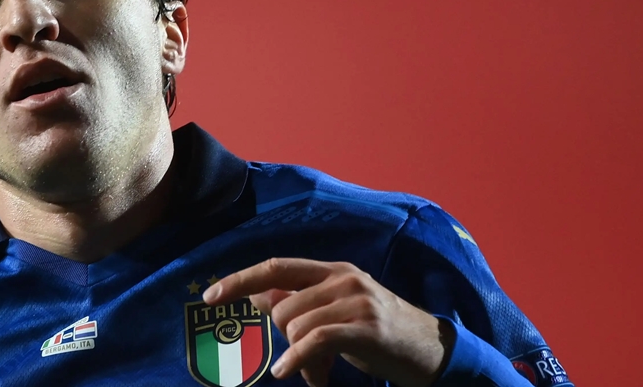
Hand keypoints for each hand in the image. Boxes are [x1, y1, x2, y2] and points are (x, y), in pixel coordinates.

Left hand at [203, 258, 452, 386]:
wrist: (432, 349)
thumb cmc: (379, 333)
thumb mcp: (336, 312)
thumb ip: (299, 302)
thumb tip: (255, 298)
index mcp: (331, 270)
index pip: (275, 267)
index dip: (240, 280)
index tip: (210, 295)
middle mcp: (342, 278)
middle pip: (281, 305)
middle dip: (282, 340)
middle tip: (301, 365)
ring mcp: (356, 300)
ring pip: (296, 324)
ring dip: (298, 357)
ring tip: (318, 373)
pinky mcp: (367, 326)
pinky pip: (316, 340)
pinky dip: (298, 359)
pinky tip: (290, 374)